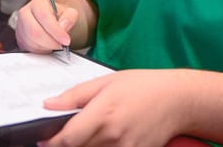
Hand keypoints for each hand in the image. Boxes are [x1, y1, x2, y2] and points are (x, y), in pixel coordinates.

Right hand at [16, 0, 75, 52]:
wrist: (52, 20)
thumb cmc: (58, 16)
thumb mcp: (69, 12)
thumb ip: (69, 17)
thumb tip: (63, 26)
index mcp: (37, 3)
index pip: (44, 17)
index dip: (56, 31)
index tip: (66, 40)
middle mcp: (25, 13)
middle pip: (35, 32)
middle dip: (51, 42)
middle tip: (61, 45)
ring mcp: (20, 27)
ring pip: (32, 42)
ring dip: (47, 47)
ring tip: (55, 43)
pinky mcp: (19, 39)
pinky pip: (29, 49)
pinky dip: (41, 51)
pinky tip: (48, 46)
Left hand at [38, 70, 187, 146]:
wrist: (178, 100)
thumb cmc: (144, 86)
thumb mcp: (107, 82)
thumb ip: (75, 95)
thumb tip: (49, 104)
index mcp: (103, 113)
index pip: (67, 139)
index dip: (51, 142)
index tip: (44, 139)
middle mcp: (113, 135)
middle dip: (67, 144)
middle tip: (68, 134)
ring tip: (92, 134)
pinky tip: (106, 140)